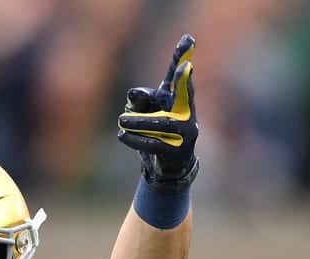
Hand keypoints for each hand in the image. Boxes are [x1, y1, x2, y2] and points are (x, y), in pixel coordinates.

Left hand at [117, 34, 198, 191]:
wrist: (168, 168)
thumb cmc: (157, 134)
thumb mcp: (147, 113)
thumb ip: (141, 100)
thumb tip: (133, 95)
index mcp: (179, 99)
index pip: (179, 77)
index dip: (183, 57)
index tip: (189, 40)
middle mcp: (187, 112)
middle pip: (185, 95)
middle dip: (185, 81)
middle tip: (185, 67)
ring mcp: (186, 133)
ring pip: (163, 122)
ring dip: (140, 121)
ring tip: (121, 120)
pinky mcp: (177, 151)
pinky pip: (154, 143)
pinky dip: (136, 139)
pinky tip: (122, 135)